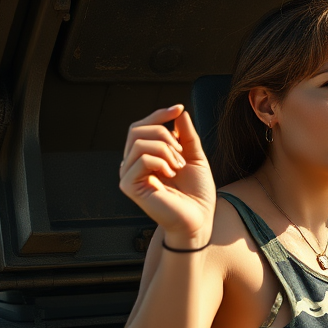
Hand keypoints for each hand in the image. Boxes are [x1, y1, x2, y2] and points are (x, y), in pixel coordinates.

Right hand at [119, 104, 215, 246]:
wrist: (199, 218)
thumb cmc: (197, 193)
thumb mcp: (194, 157)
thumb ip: (186, 136)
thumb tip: (179, 112)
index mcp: (146, 156)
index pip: (142, 127)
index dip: (159, 115)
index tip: (178, 108)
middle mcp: (133, 164)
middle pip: (137, 130)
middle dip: (164, 133)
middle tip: (182, 152)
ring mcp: (129, 175)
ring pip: (139, 142)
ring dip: (165, 149)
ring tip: (179, 166)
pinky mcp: (129, 186)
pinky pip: (140, 159)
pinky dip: (160, 161)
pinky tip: (171, 174)